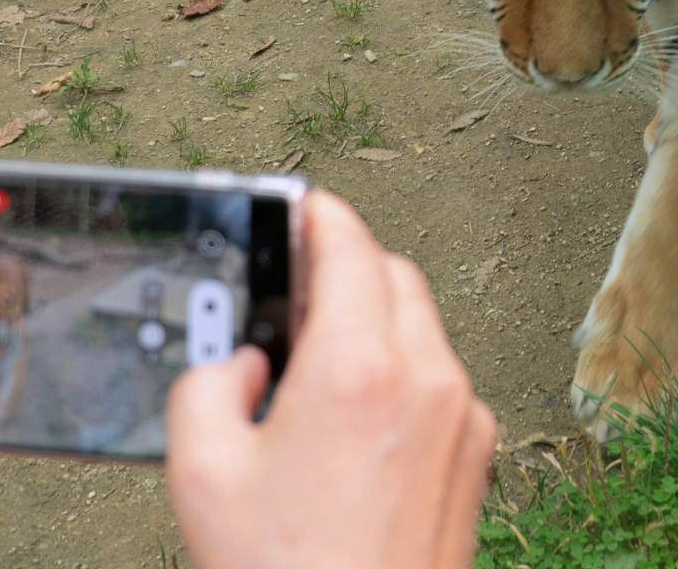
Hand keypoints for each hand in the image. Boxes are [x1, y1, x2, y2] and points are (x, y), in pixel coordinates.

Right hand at [166, 189, 494, 568]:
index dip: (314, 214)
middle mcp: (427, 381)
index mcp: (359, 369)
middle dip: (342, 270)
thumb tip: (242, 363)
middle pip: (392, 275)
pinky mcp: (475, 457)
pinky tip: (350, 423)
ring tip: (310, 370)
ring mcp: (463, 420)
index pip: (348, 243)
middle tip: (289, 293)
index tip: (294, 208)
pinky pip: (439, 381)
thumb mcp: (201, 469)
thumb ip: (209, 383)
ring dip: (373, 323)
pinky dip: (400, 374)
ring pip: (422, 327)